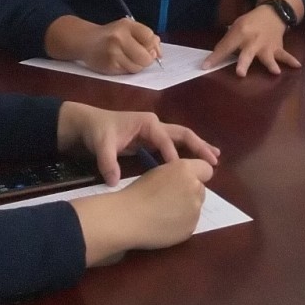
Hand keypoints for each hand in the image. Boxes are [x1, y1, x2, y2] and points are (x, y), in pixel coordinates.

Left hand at [57, 101, 219, 184]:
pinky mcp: (153, 139)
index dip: (172, 154)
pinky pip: (175, 145)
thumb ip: (107, 162)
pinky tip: (198, 160)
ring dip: (198, 147)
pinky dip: (188, 151)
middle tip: (214, 160)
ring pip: (182, 138)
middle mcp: (156, 124)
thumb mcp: (100, 145)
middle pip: (183, 134)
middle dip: (198, 146)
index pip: (164, 139)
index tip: (180, 170)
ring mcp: (156, 131)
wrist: (88, 124)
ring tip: (215, 158)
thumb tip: (113, 182)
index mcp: (147, 123)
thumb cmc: (97, 131)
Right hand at [71, 158, 214, 264]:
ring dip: (186, 208)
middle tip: (170, 198)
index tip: (185, 181)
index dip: (197, 174)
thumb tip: (185, 182)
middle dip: (190, 192)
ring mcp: (195, 210)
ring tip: (164, 213)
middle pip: (201, 189)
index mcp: (186, 170)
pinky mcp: (190, 228)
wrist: (127, 218)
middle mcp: (195, 188)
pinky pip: (189, 223)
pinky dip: (181, 224)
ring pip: (196, 207)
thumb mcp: (159, 173)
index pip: (207, 169)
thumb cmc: (137, 192)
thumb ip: (178, 175)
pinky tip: (164, 225)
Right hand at [86, 19, 162, 75]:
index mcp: (126, 25)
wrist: (86, 41)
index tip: (151, 49)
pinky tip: (121, 62)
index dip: (154, 46)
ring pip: (138, 67)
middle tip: (142, 56)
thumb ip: (145, 36)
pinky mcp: (109, 66)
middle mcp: (119, 38)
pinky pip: (127, 72)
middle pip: (146, 57)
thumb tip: (158, 52)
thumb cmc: (111, 35)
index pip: (150, 37)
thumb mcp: (128, 28)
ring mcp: (113, 53)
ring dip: (138, 65)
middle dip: (147, 59)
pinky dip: (128, 69)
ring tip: (129, 58)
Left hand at [205, 2, 300, 76]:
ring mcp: (266, 45)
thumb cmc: (250, 22)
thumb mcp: (236, 26)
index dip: (214, 57)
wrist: (272, 13)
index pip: (225, 47)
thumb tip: (214, 59)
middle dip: (243, 63)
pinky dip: (290, 60)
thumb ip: (228, 42)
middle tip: (240, 73)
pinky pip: (284, 55)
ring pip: (267, 57)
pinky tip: (297, 65)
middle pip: (247, 54)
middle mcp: (253, 41)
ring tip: (275, 72)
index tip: (205, 67)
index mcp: (240, 33)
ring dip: (271, 64)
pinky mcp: (277, 47)